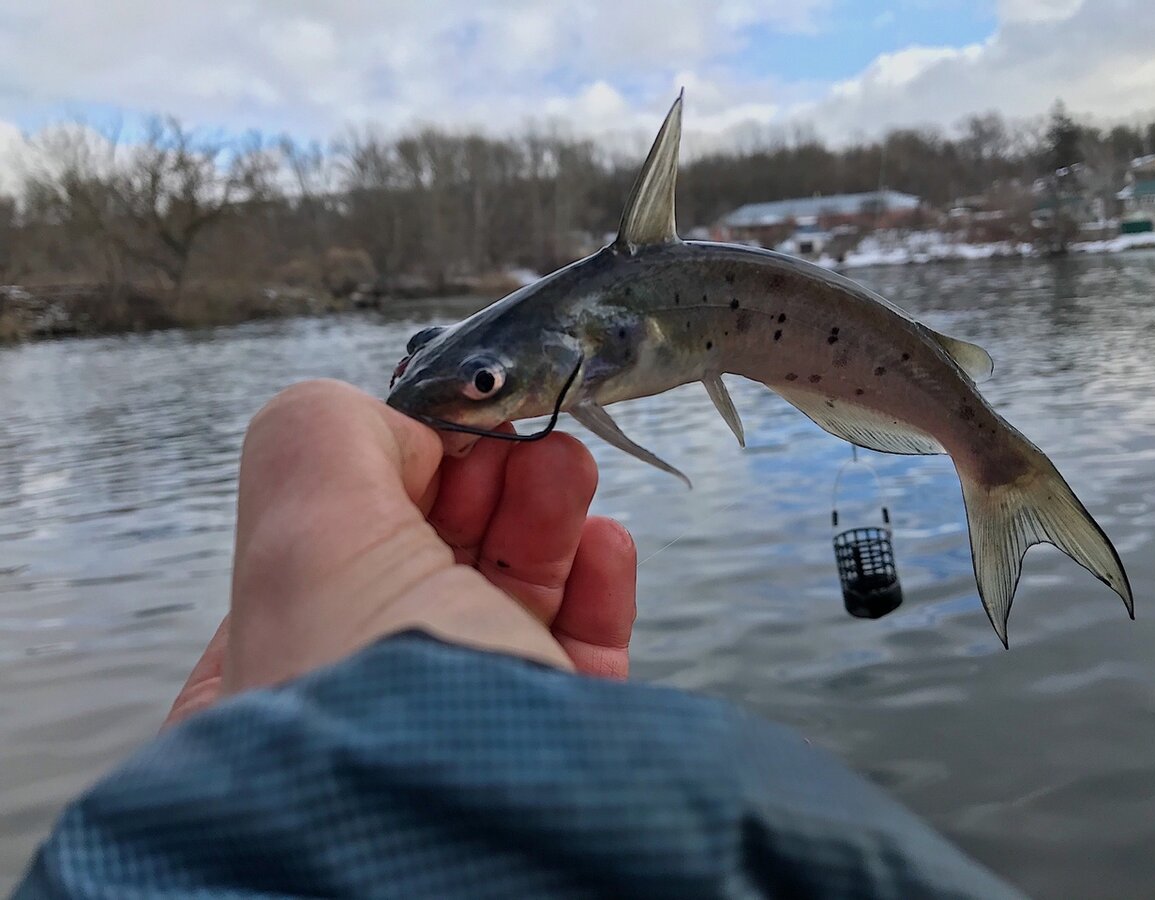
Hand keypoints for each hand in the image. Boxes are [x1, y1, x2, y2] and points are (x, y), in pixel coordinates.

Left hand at [164, 380, 635, 728]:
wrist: (490, 847)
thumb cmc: (379, 700)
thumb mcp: (305, 537)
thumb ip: (324, 435)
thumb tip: (405, 430)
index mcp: (272, 668)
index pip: (335, 537)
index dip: (398, 468)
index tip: (451, 427)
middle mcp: (364, 699)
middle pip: (432, 553)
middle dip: (485, 478)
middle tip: (525, 435)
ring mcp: (464, 723)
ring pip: (511, 592)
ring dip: (546, 513)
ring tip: (571, 469)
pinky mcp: (555, 745)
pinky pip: (578, 648)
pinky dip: (596, 583)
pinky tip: (606, 545)